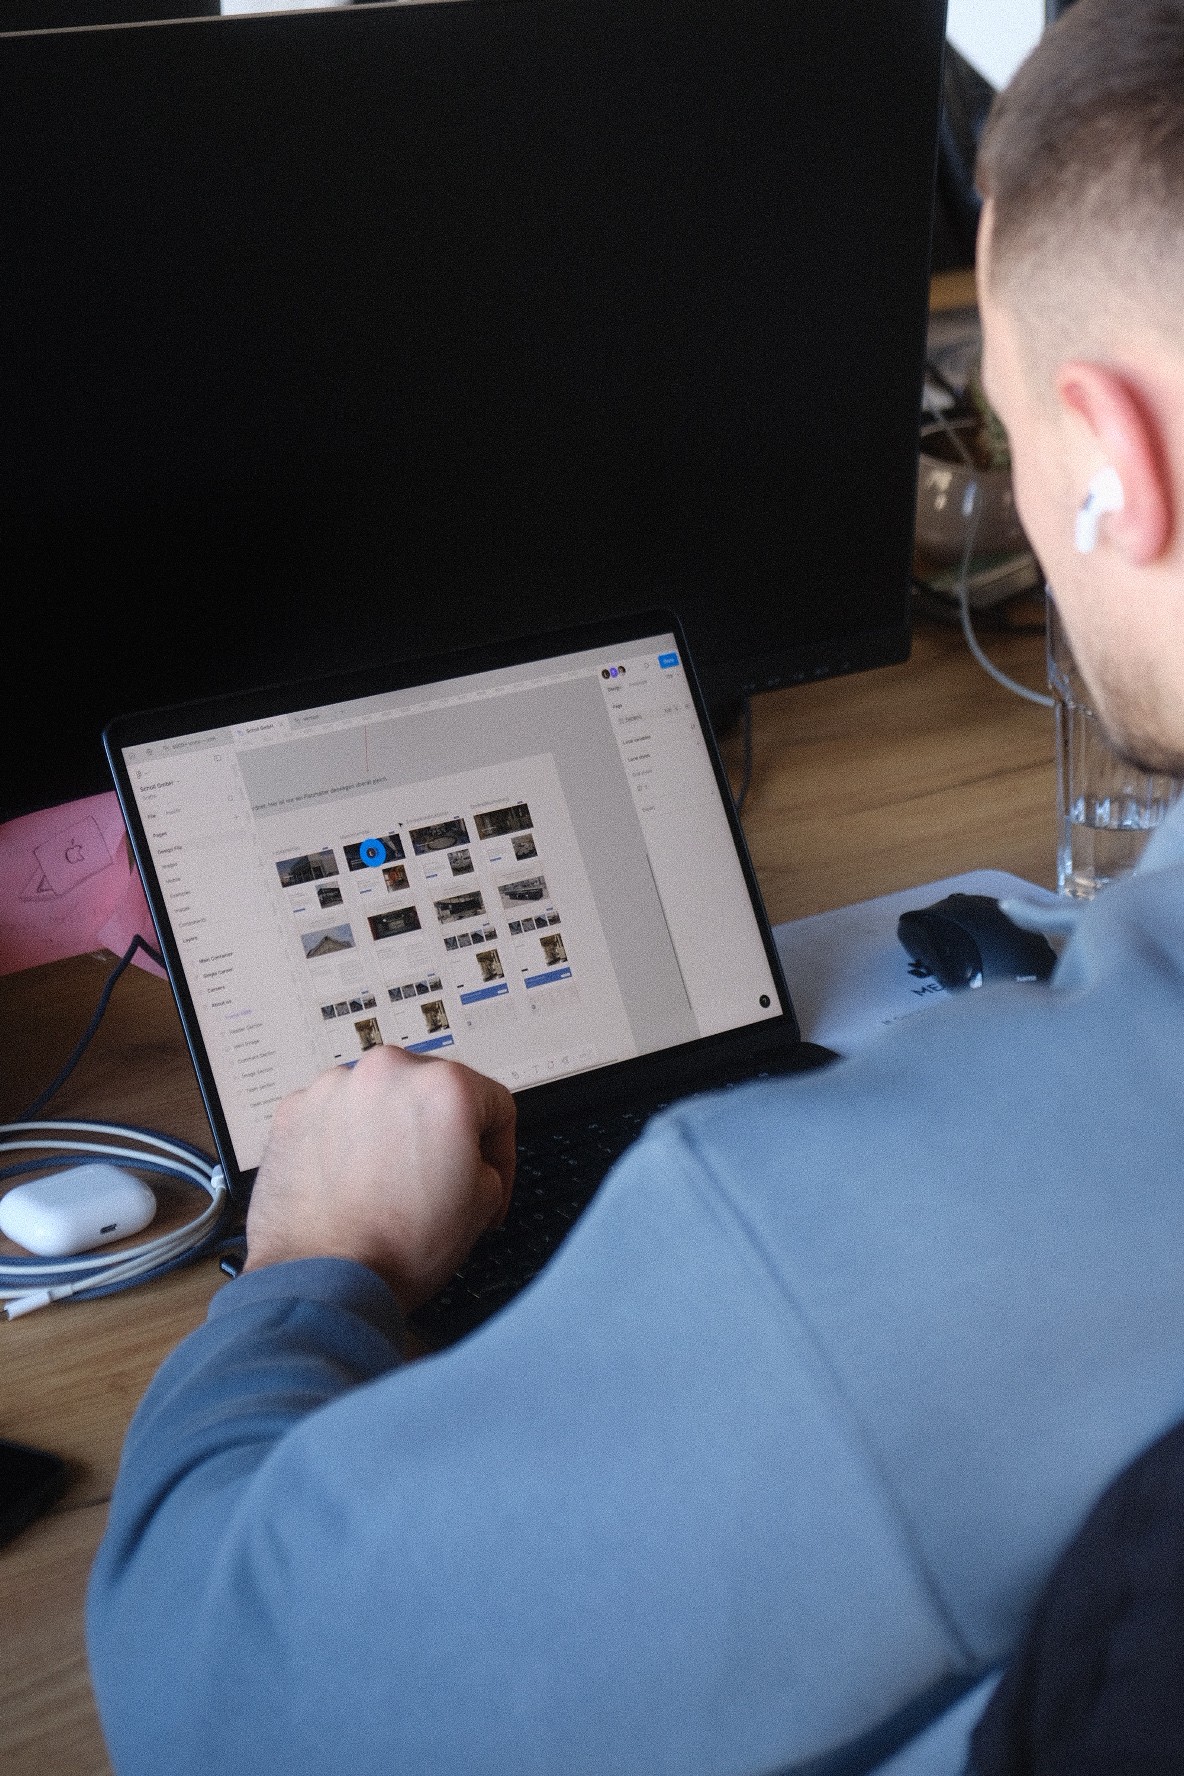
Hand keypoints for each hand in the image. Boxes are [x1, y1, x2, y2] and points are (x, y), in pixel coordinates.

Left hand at [243, 1046, 515, 1312]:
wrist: (323, 1281)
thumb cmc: (397, 1248)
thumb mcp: (482, 1203)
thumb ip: (484, 1161)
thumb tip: (467, 1157)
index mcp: (443, 1086)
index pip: (492, 1103)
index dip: (498, 1150)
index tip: (488, 1172)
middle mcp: (387, 1071)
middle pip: (431, 1090)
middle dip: (439, 1131)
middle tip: (439, 1175)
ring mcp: (333, 1087)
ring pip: (379, 1099)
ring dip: (388, 1130)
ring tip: (386, 1183)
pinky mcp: (293, 1110)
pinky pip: (333, 1115)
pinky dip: (344, 1140)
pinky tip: (351, 1181)